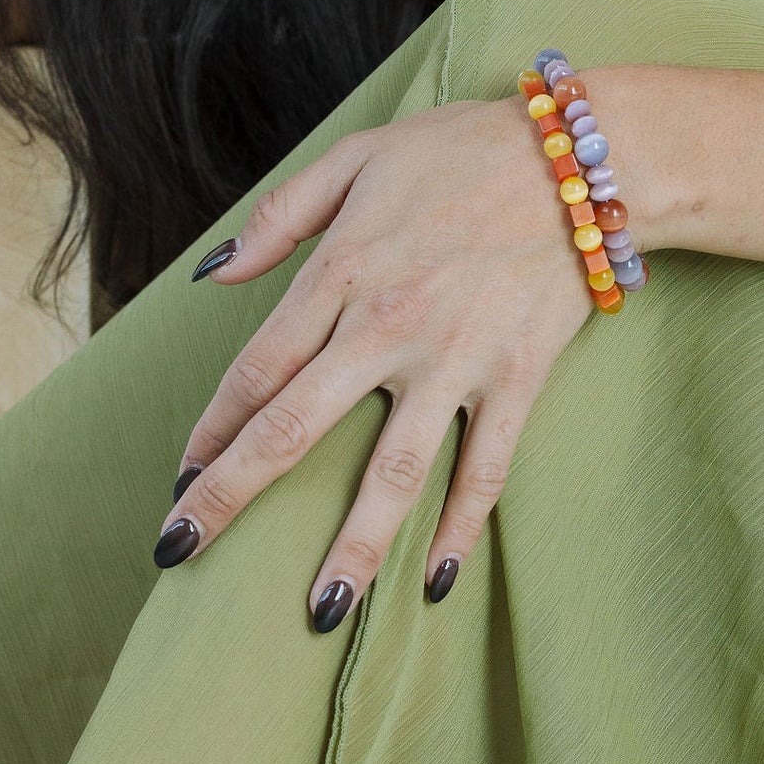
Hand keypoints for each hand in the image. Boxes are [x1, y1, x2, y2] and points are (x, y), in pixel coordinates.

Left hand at [154, 94, 595, 628]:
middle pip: (293, 430)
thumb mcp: (356, 157)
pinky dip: (460, 529)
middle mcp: (390, 328)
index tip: (180, 481)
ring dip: (353, 546)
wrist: (584, 155)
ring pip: (393, 473)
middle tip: (182, 553)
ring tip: (321, 611)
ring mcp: (458, 363)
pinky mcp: (518, 382)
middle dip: (230, 497)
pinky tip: (434, 582)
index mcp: (342, 273)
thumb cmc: (461, 152)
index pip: (255, 371)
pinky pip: (485, 472)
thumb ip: (279, 218)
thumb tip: (214, 274)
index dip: (210, 431)